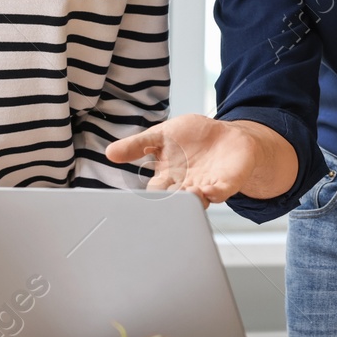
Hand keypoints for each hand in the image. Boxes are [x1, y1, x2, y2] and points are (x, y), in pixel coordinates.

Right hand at [106, 114, 297, 205]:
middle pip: (174, 201)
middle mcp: (185, 186)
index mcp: (167, 177)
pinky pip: (219, 193)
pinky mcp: (225, 184)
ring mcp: (205, 187)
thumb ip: (137, 145)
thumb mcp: (161, 134)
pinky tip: (208, 190)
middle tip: (167, 198)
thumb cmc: (193, 136)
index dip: (150, 195)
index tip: (146, 197)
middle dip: (171, 202)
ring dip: (192, 199)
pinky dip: (214, 194)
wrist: (226, 133)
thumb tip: (109, 152)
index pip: (154, 191)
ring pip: (196, 201)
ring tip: (189, 191)